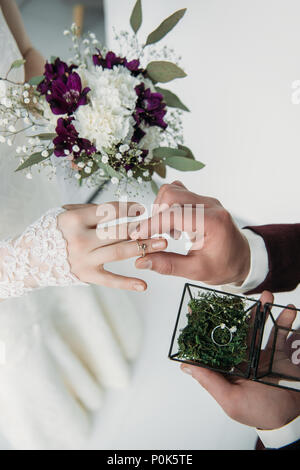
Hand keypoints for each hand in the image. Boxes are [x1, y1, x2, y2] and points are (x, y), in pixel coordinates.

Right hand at [59, 202, 167, 290]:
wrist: (30, 258)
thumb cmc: (51, 231)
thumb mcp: (64, 213)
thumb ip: (90, 210)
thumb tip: (120, 209)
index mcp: (74, 219)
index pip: (108, 211)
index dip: (128, 208)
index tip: (143, 208)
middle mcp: (79, 239)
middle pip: (118, 232)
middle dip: (142, 228)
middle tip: (162, 226)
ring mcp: (83, 259)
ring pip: (119, 252)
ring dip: (142, 247)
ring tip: (162, 244)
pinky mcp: (86, 276)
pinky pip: (110, 280)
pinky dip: (127, 283)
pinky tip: (144, 284)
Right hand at [130, 181, 249, 284]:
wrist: (243, 258)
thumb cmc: (224, 266)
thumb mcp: (197, 271)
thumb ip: (168, 265)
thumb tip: (141, 261)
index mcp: (213, 222)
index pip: (175, 214)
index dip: (152, 224)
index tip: (138, 235)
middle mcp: (210, 205)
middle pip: (172, 194)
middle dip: (156, 214)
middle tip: (155, 236)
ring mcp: (207, 200)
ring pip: (174, 190)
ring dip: (162, 209)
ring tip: (168, 233)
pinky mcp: (202, 201)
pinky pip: (179, 193)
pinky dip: (169, 206)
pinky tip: (173, 225)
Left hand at [180, 291, 299, 429]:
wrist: (295, 419)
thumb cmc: (261, 414)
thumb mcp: (231, 400)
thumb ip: (210, 382)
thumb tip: (185, 366)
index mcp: (230, 369)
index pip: (214, 345)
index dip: (206, 327)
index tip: (196, 309)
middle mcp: (245, 359)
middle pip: (240, 330)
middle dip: (241, 313)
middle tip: (243, 297)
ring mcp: (263, 356)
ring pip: (262, 328)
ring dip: (265, 312)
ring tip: (269, 298)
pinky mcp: (281, 355)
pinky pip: (283, 335)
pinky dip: (286, 323)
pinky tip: (288, 312)